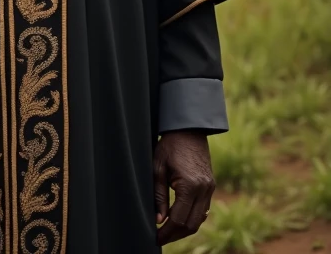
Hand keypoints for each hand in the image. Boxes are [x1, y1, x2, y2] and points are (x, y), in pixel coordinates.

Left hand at [154, 130, 214, 244]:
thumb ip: (158, 195)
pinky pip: (204, 210)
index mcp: (189, 185)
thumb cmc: (170, 145)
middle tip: (161, 238)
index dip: (167, 232)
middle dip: (175, 235)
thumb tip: (159, 220)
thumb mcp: (158, 167)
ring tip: (169, 232)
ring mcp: (210, 188)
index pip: (178, 219)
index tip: (156, 238)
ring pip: (199, 220)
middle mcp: (204, 190)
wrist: (189, 129)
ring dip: (185, 229)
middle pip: (191, 224)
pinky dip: (192, 218)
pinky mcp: (211, 186)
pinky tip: (180, 219)